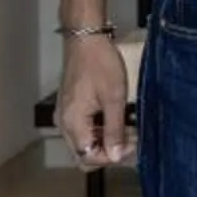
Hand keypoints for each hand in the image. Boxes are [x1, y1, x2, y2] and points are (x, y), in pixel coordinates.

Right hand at [56, 35, 131, 168]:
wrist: (86, 40)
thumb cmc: (100, 64)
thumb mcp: (114, 97)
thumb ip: (114, 129)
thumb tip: (116, 156)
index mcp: (72, 123)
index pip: (87, 157)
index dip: (111, 156)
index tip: (132, 145)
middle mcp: (64, 123)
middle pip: (83, 153)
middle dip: (108, 152)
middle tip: (132, 140)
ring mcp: (65, 115)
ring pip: (84, 142)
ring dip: (105, 141)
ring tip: (129, 129)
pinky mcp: (71, 107)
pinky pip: (83, 129)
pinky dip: (99, 130)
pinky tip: (118, 120)